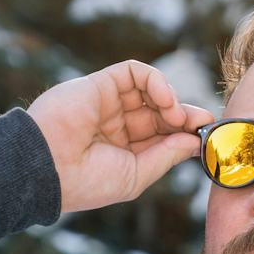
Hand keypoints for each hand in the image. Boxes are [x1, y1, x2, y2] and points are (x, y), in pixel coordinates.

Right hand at [26, 60, 213, 213]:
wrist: (48, 167)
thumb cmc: (88, 181)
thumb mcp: (136, 175)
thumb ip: (166, 155)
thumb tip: (193, 141)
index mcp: (124, 150)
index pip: (162, 135)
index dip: (185, 133)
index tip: (206, 136)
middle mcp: (117, 125)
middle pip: (160, 112)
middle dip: (184, 115)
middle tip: (203, 121)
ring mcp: (108, 103)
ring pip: (150, 90)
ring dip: (171, 100)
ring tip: (179, 116)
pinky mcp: (101, 84)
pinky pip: (135, 72)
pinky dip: (156, 81)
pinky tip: (165, 100)